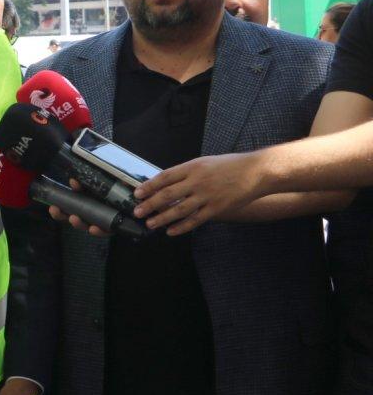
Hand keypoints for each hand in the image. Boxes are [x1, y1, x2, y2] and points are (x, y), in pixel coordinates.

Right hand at [47, 179, 110, 236]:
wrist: (135, 207)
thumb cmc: (114, 195)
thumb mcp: (100, 186)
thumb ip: (86, 186)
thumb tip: (73, 180)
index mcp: (84, 207)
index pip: (68, 209)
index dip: (60, 210)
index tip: (53, 206)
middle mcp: (89, 217)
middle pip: (72, 219)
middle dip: (62, 216)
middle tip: (56, 211)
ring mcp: (99, 223)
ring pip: (85, 226)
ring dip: (78, 223)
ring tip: (73, 218)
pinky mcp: (111, 229)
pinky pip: (103, 232)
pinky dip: (98, 231)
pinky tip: (94, 228)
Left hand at [132, 152, 263, 235]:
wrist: (257, 171)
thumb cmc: (229, 166)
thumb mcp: (204, 163)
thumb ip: (186, 173)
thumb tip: (165, 183)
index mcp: (193, 167)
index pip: (165, 177)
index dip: (149, 186)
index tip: (137, 193)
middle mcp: (198, 181)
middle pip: (168, 195)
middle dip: (150, 204)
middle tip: (137, 212)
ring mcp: (207, 196)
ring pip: (179, 210)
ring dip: (162, 218)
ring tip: (150, 224)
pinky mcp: (217, 208)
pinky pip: (195, 220)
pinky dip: (181, 227)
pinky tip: (171, 231)